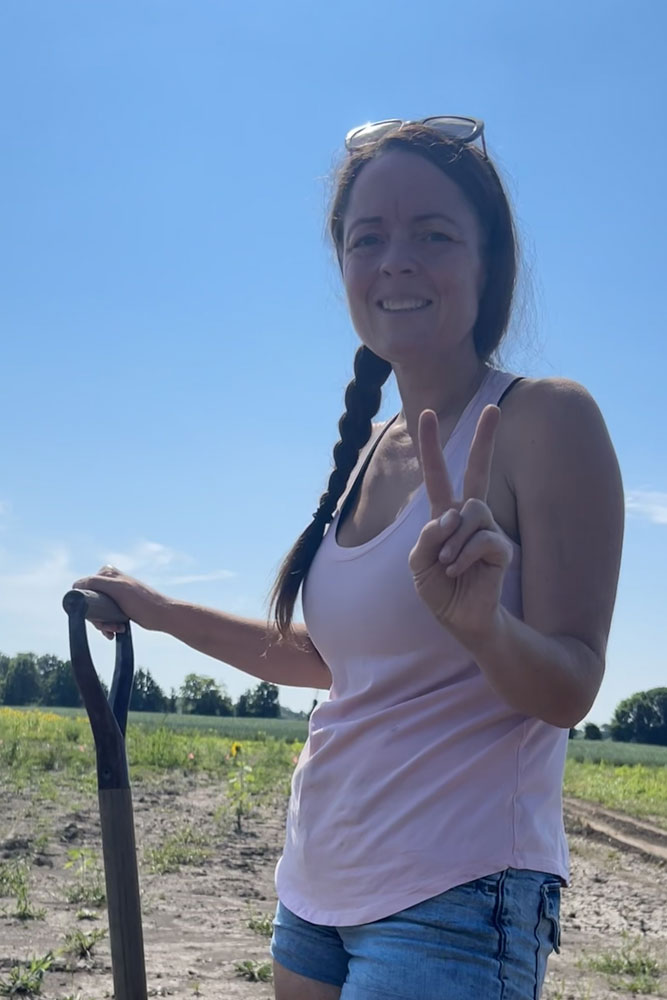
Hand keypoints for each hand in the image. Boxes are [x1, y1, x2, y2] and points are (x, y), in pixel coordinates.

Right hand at [71, 565, 168, 638]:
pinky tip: (118, 630)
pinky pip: (106, 617)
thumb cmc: (142, 602)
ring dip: (105, 624)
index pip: (83, 589)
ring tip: (117, 629)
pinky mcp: (119, 606)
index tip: (97, 616)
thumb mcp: (117, 589)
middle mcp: (109, 581)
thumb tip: (76, 585)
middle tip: (110, 627)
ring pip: (97, 612)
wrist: (162, 615)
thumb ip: (96, 583)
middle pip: (90, 603)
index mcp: (106, 572)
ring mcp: (114, 594)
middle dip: (98, 618)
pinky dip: (109, 626)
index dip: (86, 605)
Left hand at [408, 405, 513, 641]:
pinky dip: (464, 555)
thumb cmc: (440, 591)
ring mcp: (488, 530)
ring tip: (449, 565)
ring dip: (453, 540)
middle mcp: (468, 517)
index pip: (437, 475)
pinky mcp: (502, 548)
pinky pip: (482, 538)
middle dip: (485, 439)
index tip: (428, 415)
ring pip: (472, 510)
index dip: (431, 446)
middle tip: (493, 408)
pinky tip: (459, 571)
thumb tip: (449, 517)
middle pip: (479, 471)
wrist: (464, 620)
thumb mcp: (419, 565)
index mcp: (445, 515)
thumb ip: (427, 539)